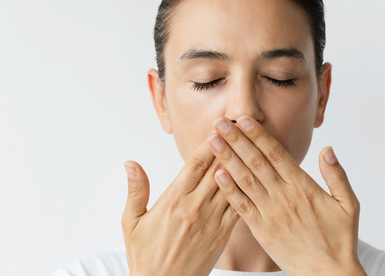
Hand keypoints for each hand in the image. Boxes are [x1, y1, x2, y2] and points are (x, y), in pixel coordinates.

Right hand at [122, 139, 238, 275]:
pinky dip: (245, 190)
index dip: (208, 144)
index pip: (195, 165)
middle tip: (239, 127)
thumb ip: (136, 191)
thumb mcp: (131, 222)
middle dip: (228, 146)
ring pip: (230, 185)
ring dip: (240, 164)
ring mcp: (212, 222)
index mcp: (173, 201)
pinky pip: (237, 207)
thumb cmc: (145, 256)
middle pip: (216, 169)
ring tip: (250, 145)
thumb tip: (131, 164)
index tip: (217, 128)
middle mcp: (195, 208)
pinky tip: (253, 177)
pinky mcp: (222, 235)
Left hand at [207, 116, 365, 275]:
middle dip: (236, 140)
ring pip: (245, 180)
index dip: (258, 135)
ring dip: (227, 159)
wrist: (328, 274)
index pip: (276, 154)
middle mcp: (283, 196)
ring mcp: (269, 213)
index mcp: (303, 187)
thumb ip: (337, 176)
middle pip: (255, 162)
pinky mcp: (260, 229)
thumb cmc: (340, 240)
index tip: (243, 119)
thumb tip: (328, 149)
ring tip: (212, 141)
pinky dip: (228, 190)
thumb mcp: (349, 205)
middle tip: (220, 122)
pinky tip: (216, 175)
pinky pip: (241, 206)